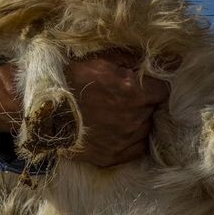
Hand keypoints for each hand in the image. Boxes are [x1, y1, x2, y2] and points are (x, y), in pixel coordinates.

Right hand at [0, 50, 171, 166]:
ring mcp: (123, 141)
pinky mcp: (112, 158)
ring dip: (138, 121)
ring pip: (145, 130)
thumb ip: (136, 57)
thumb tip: (172, 56)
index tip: (144, 83)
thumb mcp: (103, 57)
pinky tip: (113, 127)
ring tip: (118, 111)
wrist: (42, 108)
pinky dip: (128, 139)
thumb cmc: (71, 75)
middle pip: (154, 110)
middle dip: (146, 102)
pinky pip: (134, 149)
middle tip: (127, 95)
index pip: (164, 90)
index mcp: (133, 91)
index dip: (155, 85)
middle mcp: (133, 119)